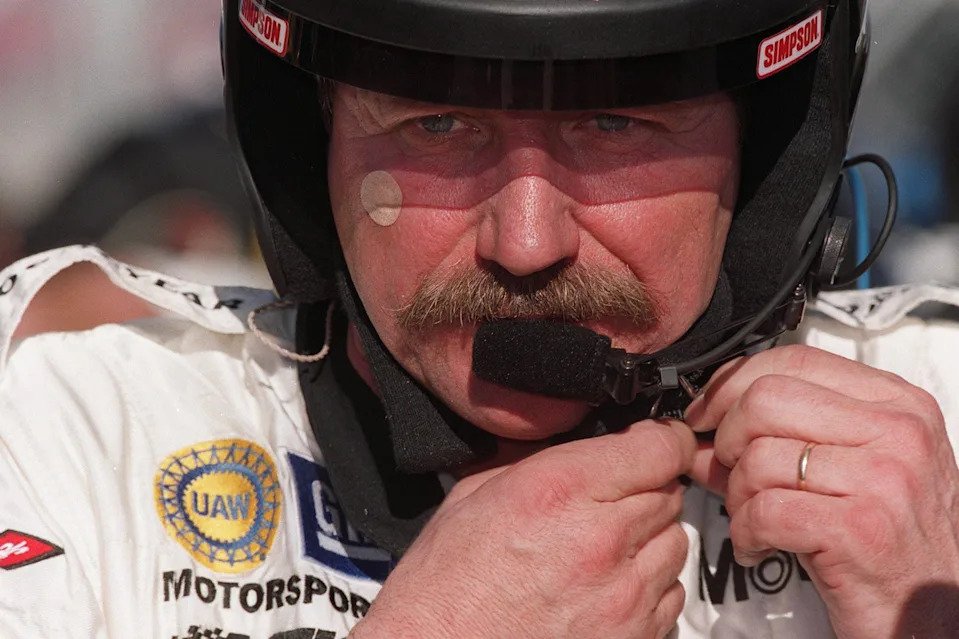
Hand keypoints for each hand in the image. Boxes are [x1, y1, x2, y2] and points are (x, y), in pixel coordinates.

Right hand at [351, 420, 695, 638]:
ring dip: (649, 540)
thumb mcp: (475, 492)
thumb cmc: (445, 587)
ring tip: (600, 552)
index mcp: (562, 490)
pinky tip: (605, 591)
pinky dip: (648, 590)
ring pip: (676, 545)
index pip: (659, 446)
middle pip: (669, 493)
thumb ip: (541, 460)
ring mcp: (626, 598)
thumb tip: (579, 444)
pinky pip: (670, 598)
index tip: (654, 443)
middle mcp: (604, 541)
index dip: (661, 439)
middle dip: (645, 490)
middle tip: (605, 503)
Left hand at [685, 344, 958, 637]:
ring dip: (735, 495)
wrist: (936, 616)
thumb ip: (781, 434)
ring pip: (757, 457)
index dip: (733, 383)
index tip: (705, 411)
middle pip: (765, 399)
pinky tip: (759, 547)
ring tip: (752, 519)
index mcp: (896, 404)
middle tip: (727, 472)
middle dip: (727, 438)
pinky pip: (763, 511)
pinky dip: (745, 534)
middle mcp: (897, 431)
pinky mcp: (861, 530)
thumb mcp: (848, 470)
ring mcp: (883, 478)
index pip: (794, 359)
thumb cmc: (889, 542)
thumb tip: (699, 423)